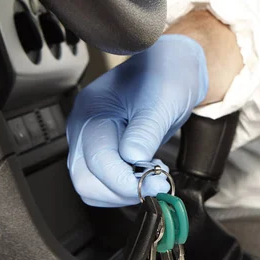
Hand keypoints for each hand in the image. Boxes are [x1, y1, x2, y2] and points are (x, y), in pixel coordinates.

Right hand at [67, 35, 207, 206]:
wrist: (174, 67)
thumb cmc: (166, 73)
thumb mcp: (161, 100)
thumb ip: (146, 131)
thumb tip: (134, 159)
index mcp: (92, 111)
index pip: (97, 161)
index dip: (126, 180)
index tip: (156, 184)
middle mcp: (85, 128)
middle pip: (86, 180)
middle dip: (121, 190)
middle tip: (154, 184)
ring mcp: (92, 141)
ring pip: (93, 187)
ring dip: (123, 192)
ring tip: (152, 175)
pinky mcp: (105, 151)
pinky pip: (104, 183)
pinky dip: (124, 188)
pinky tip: (145, 172)